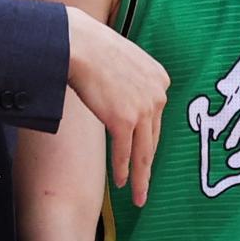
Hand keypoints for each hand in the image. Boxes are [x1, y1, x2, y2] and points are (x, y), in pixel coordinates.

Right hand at [65, 6, 169, 206]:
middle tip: (146, 187)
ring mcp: (143, 108)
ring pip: (144, 152)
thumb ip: (132, 82)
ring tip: (138, 196)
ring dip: (140, 177)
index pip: (155, 119)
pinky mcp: (124, 119)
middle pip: (153, 139)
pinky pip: (125, 152)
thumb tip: (123, 97)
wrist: (79, 45)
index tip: (146, 159)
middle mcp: (158, 95)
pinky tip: (121, 183)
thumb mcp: (124, 62)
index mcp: (160, 79)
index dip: (148, 142)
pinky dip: (123, 169)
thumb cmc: (93, 48)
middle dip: (148, 166)